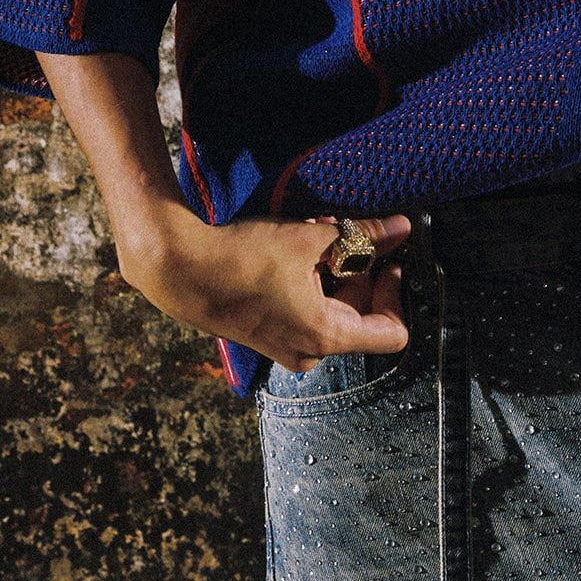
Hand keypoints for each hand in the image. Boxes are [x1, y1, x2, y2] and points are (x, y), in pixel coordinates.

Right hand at [117, 200, 411, 373]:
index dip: (395, 293)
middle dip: (360, 275)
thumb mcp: (310, 239)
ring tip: (316, 239)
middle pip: (360, 319)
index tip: (388, 262)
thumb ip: (362, 236)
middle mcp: (308, 352)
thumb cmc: (242, 258)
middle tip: (346, 237)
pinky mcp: (266, 337)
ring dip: (333, 278)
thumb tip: (401, 228)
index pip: (392, 332)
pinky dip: (310, 287)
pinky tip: (294, 254)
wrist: (179, 270)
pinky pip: (304, 316)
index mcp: (326, 336)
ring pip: (331, 315)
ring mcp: (284, 349)